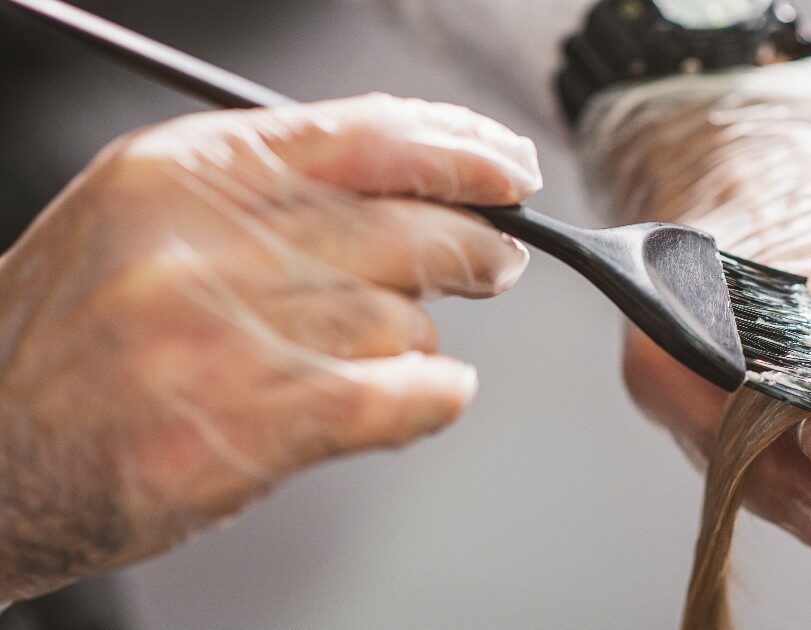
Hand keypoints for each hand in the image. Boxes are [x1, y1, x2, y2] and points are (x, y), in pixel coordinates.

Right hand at [0, 94, 539, 600]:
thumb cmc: (75, 338)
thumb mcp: (147, 218)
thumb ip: (272, 190)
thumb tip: (412, 184)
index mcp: (182, 172)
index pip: (365, 135)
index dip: (459, 148)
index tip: (509, 166)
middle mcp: (200, 242)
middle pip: (404, 225)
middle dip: (475, 245)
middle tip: (495, 260)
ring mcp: (223, 335)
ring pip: (403, 319)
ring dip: (415, 340)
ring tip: (380, 355)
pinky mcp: (248, 424)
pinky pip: (400, 393)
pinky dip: (436, 396)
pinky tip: (430, 395)